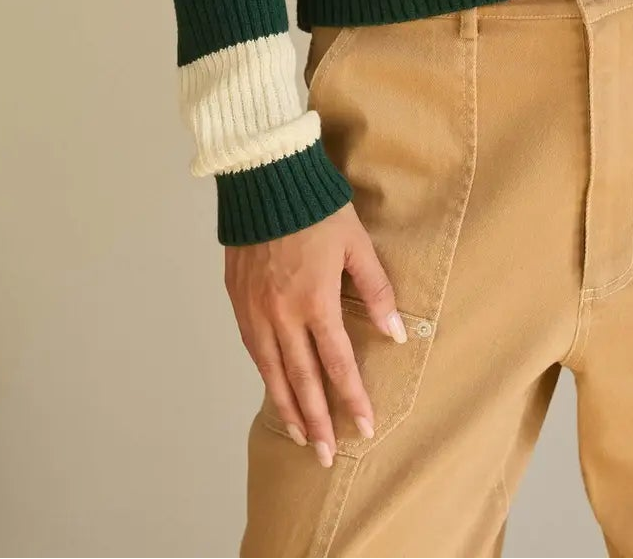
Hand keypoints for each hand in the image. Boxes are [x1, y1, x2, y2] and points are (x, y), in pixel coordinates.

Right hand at [225, 202, 406, 467]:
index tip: (363, 427)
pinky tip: (274, 387)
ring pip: (272, 372)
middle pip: (301, 380)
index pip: (337, 364)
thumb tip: (395, 333)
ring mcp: (255, 310)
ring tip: (301, 435)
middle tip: (327, 454)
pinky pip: (252, 348)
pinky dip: (265, 375)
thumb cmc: (317, 207)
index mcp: (315, 301)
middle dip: (317, 420)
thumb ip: (376, 290)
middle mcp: (281, 314)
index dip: (351, 398)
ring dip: (288, 406)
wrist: (265, 178)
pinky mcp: (237, 299)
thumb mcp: (356, 244)